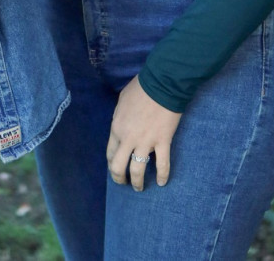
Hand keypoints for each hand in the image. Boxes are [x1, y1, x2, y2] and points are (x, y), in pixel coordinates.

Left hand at [107, 75, 181, 190]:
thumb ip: (120, 117)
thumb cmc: (141, 89)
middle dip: (119, 178)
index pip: (111, 152)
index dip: (112, 163)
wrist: (161, 84)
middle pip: (119, 166)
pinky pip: (162, 165)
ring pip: (138, 171)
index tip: (115, 168)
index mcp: (117, 127)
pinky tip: (162, 183)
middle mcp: (128, 139)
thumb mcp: (122, 101)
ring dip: (138, 183)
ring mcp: (145, 143)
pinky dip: (163, 176)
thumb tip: (122, 125)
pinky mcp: (162, 143)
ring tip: (139, 188)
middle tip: (124, 183)